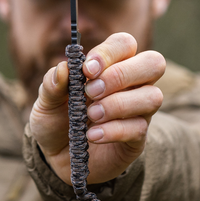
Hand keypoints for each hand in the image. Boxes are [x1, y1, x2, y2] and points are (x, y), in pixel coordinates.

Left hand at [29, 32, 164, 184]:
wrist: (59, 157)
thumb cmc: (57, 120)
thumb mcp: (46, 102)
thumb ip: (52, 84)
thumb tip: (63, 68)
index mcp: (109, 65)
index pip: (124, 43)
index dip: (109, 52)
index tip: (87, 71)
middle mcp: (131, 83)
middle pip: (153, 63)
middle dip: (121, 75)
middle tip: (92, 91)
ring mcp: (138, 110)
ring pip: (152, 96)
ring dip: (118, 104)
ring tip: (91, 115)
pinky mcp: (138, 136)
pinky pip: (139, 128)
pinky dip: (113, 130)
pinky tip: (92, 135)